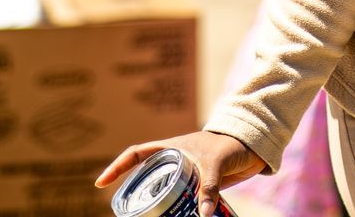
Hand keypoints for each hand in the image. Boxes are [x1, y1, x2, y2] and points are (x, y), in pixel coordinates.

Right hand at [95, 130, 265, 216]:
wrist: (254, 145)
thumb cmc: (231, 144)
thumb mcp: (216, 163)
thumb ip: (209, 186)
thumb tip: (204, 214)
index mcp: (171, 147)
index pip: (137, 154)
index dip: (117, 167)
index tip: (100, 183)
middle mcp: (175, 161)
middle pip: (147, 179)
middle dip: (137, 195)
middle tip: (130, 214)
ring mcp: (186, 174)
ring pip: (164, 192)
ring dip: (158, 207)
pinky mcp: (199, 186)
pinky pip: (182, 201)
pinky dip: (180, 212)